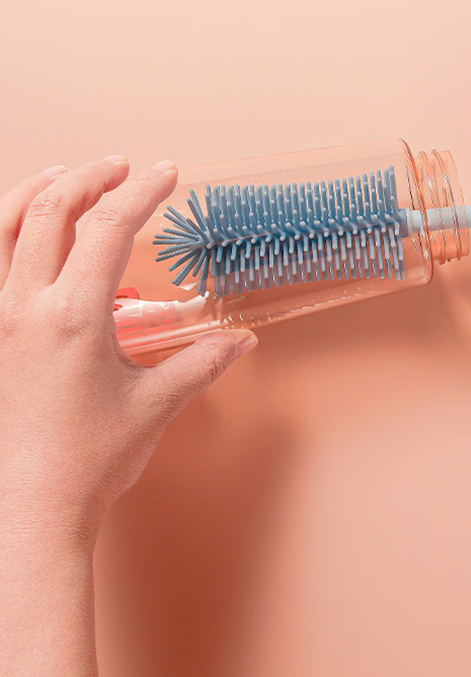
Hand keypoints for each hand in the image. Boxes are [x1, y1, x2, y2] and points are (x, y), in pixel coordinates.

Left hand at [0, 156, 257, 539]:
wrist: (31, 508)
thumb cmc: (88, 461)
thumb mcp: (154, 404)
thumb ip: (200, 362)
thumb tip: (239, 341)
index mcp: (74, 319)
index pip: (109, 229)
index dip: (143, 193)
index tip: (167, 174)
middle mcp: (24, 308)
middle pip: (52, 210)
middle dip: (92, 177)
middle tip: (123, 168)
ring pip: (3, 227)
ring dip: (36, 190)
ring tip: (65, 176)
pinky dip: (5, 232)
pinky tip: (24, 232)